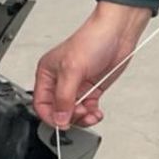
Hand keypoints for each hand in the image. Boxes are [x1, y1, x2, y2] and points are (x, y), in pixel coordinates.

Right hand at [33, 1, 150, 129]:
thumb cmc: (92, 40)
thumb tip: (60, 118)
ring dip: (82, 118)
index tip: (62, 123)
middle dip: (69, 117)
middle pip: (58, 110)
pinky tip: (96, 113)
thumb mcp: (73, 69)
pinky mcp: (91, 89)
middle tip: (80, 113)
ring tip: (90, 114)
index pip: (41, 103)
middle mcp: (60, 81)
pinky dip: (92, 114)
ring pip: (73, 112)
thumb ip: (64, 96)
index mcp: (47, 73)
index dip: (50, 116)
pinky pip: (88, 109)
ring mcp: (77, 86)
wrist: (117, 34)